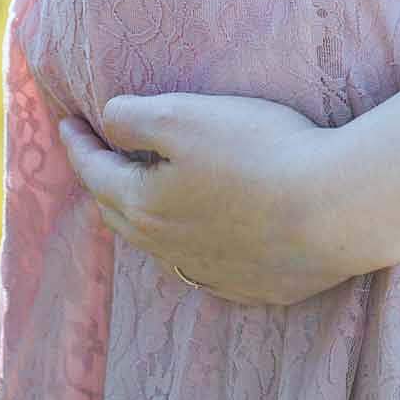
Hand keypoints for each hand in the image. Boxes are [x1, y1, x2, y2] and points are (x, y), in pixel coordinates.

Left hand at [58, 92, 390, 304]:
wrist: (332, 209)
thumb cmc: (257, 151)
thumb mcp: (184, 116)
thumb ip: (134, 117)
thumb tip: (104, 121)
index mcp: (145, 204)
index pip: (95, 172)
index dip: (78, 143)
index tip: (67, 121)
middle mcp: (168, 246)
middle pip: (119, 212)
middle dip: (102, 181)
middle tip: (98, 155)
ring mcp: (210, 271)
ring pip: (159, 242)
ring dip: (143, 214)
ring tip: (145, 190)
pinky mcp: (250, 283)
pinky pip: (202, 263)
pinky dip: (188, 240)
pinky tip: (203, 228)